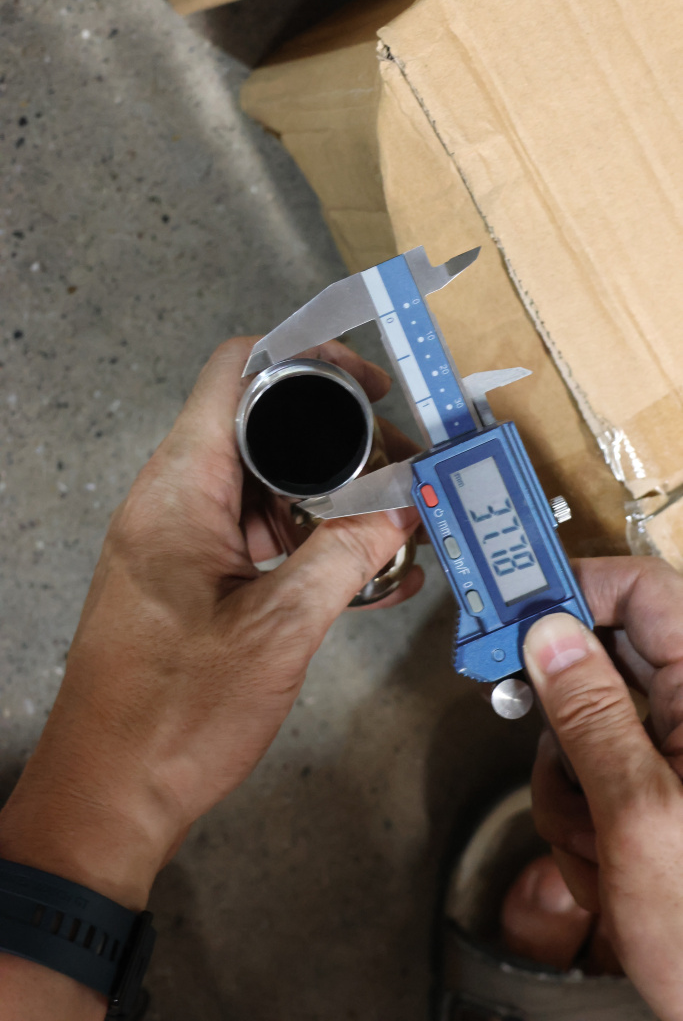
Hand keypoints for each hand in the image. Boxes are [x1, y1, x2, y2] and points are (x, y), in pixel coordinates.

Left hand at [0, 337, 420, 917]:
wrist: (111, 796)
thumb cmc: (175, 715)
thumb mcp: (279, 629)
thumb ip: (347, 555)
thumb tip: (404, 508)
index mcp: (182, 488)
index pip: (238, 372)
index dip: (309, 361)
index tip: (374, 389)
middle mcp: (177, 500)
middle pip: (265, 430)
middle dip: (342, 445)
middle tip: (405, 474)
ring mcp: (184, 541)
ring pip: (270, 488)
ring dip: (334, 503)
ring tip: (399, 532)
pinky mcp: (196, 579)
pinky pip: (262, 539)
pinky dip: (312, 547)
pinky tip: (372, 577)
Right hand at [523, 556, 682, 1020]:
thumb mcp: (640, 814)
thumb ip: (590, 714)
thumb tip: (549, 634)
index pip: (643, 592)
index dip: (576, 587)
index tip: (515, 608)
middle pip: (602, 660)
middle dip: (559, 711)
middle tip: (519, 717)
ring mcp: (672, 758)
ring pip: (582, 727)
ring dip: (568, 787)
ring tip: (596, 843)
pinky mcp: (653, 794)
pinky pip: (587, 777)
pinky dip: (579, 819)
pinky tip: (605, 863)